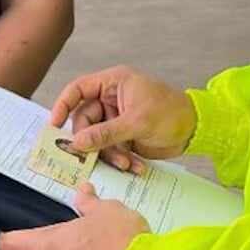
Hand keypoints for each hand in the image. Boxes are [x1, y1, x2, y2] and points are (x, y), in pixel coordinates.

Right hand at [47, 67, 196, 172]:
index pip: (78, 89)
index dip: (62, 105)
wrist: (196, 130)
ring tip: (126, 162)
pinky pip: (110, 149)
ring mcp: (117, 119)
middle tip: (96, 156)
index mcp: (113, 83)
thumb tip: (77, 142)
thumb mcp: (137, 122)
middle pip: (84, 120)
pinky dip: (120, 158)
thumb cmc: (171, 113)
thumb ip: (105, 133)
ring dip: (109, 154)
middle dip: (91, 141)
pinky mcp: (124, 136)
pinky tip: (134, 166)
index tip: (53, 125)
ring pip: (96, 139)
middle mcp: (111, 99)